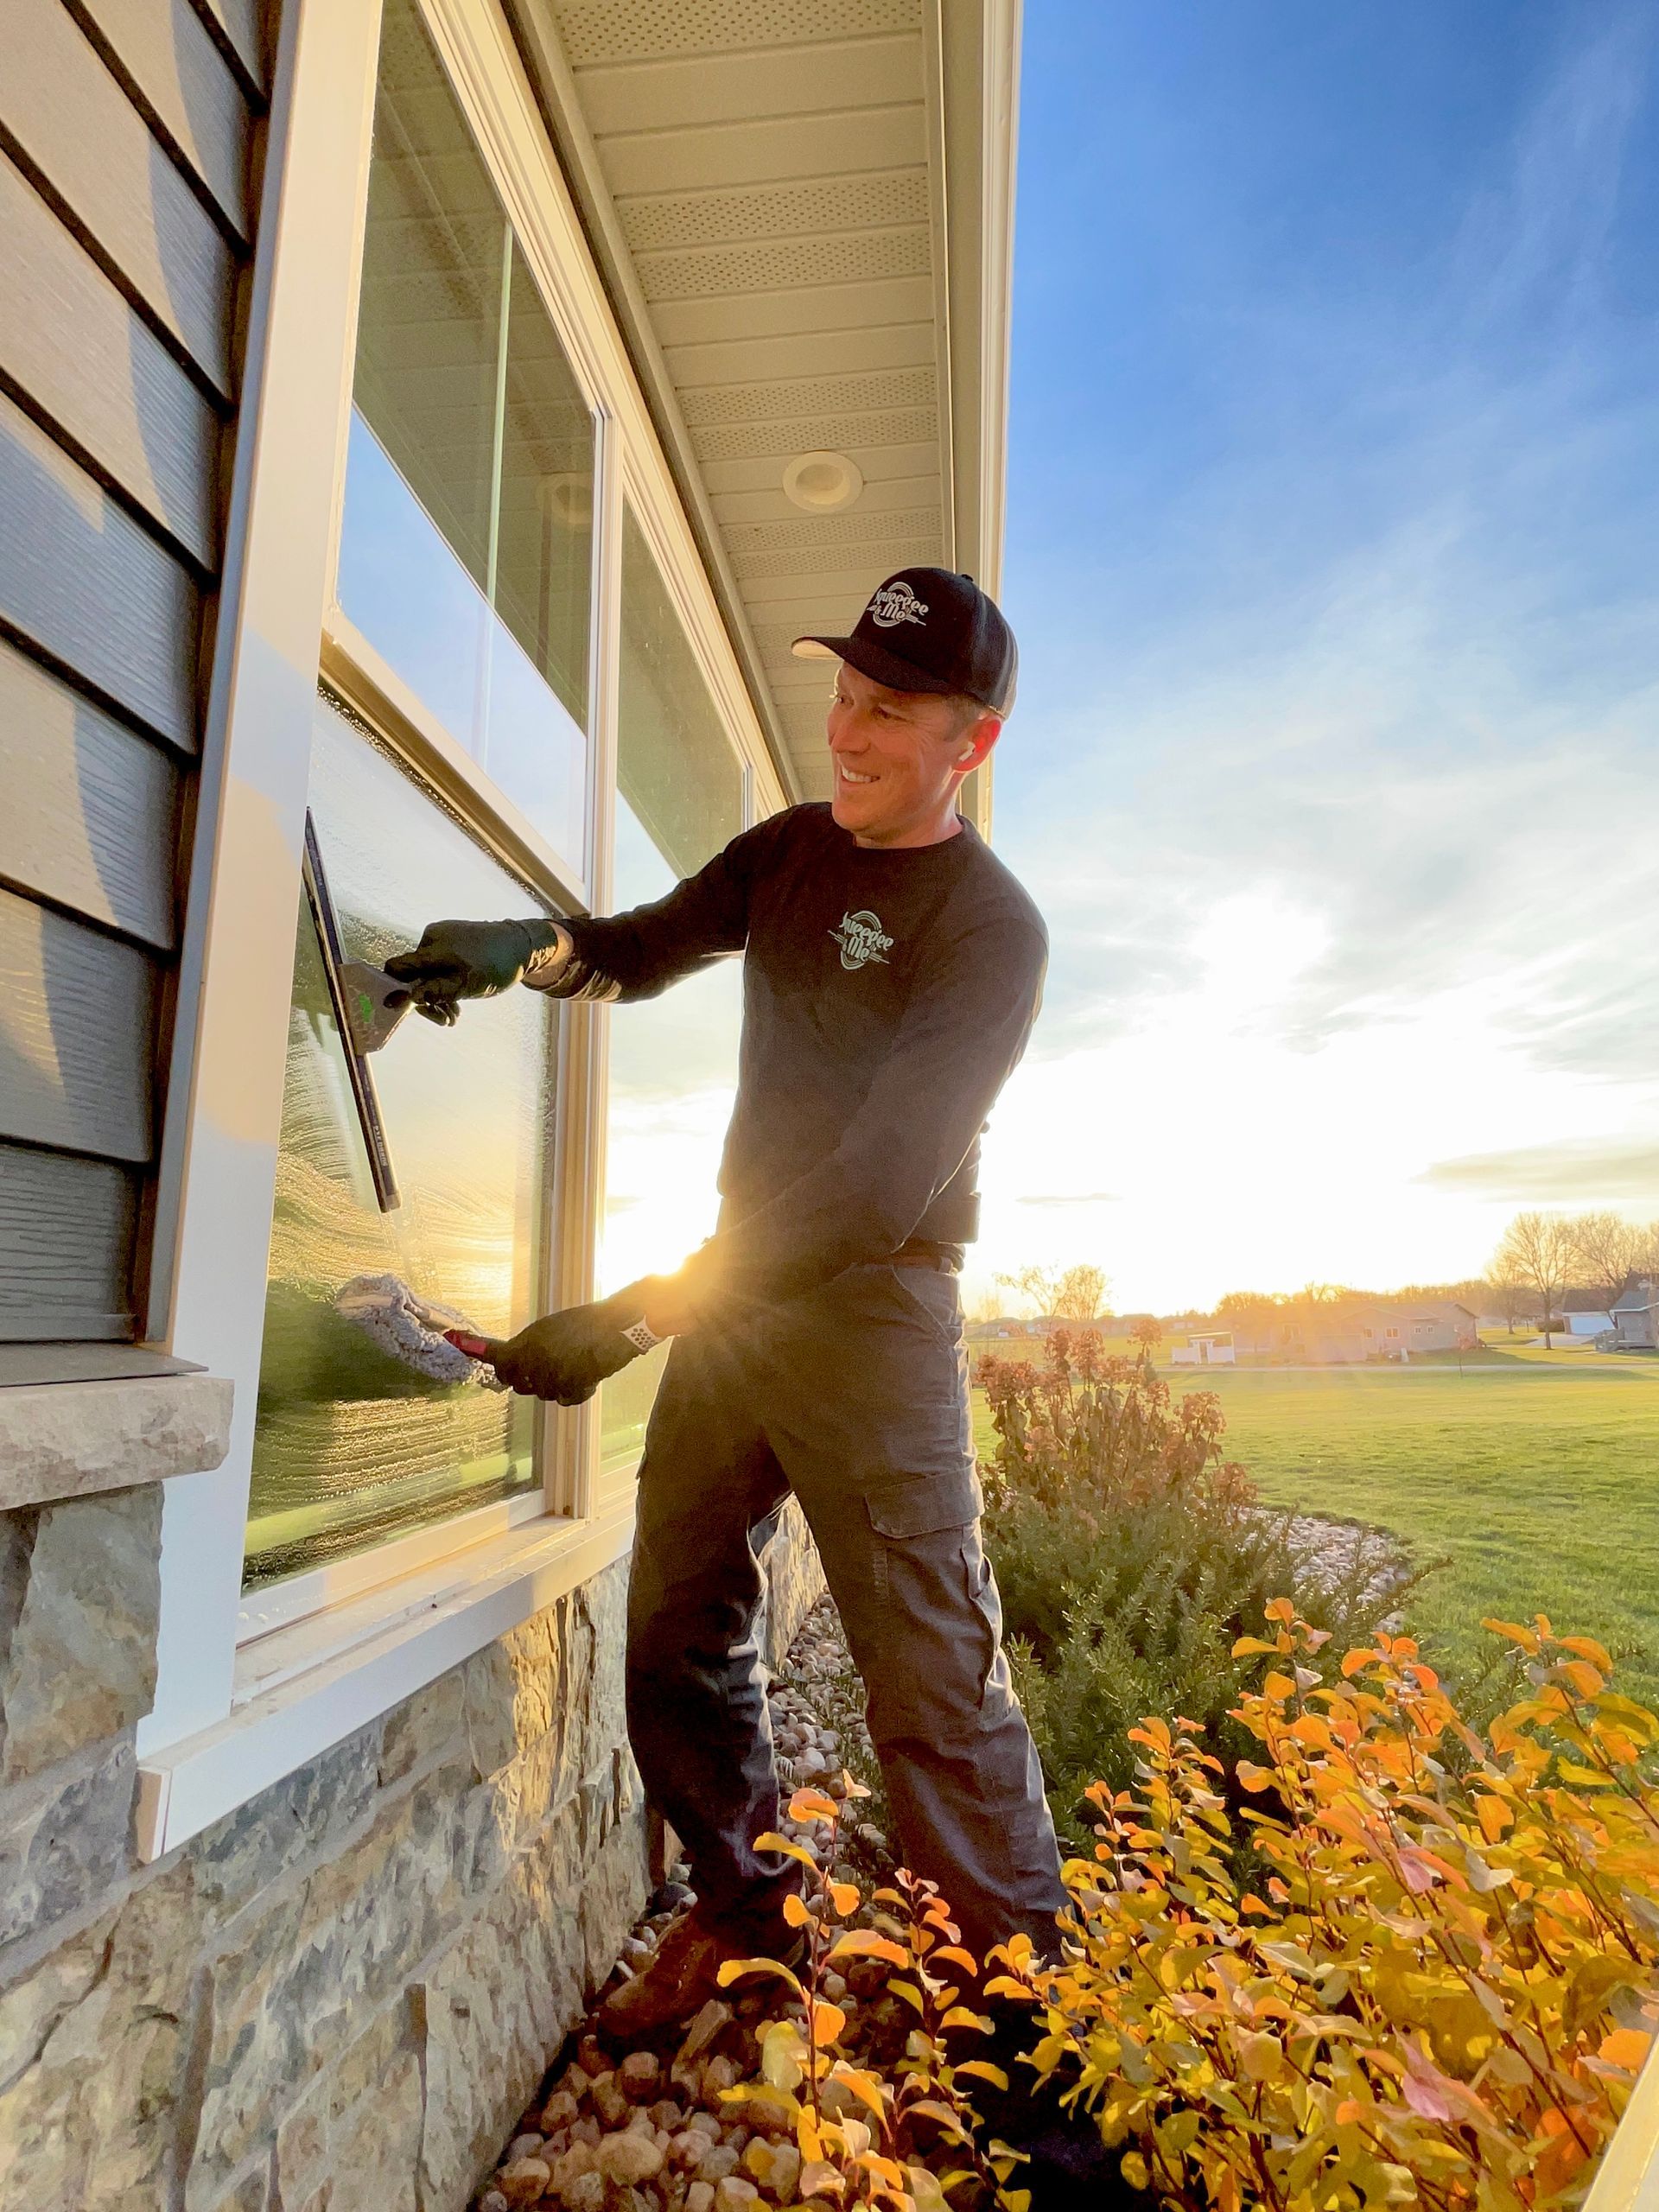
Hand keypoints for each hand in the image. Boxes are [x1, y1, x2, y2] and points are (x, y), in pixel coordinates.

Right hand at [384, 919, 534, 1025]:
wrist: (523, 945)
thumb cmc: (496, 965)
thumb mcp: (465, 985)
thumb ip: (435, 991)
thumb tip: (408, 998)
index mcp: (431, 948)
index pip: (398, 967)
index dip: (397, 989)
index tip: (408, 1009)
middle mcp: (431, 938)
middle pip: (415, 974)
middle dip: (427, 999)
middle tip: (445, 1020)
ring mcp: (442, 937)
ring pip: (430, 972)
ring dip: (439, 995)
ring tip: (454, 1016)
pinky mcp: (453, 940)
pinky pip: (441, 964)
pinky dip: (447, 982)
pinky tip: (457, 1001)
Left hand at [471, 1289, 657, 1404]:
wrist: (616, 1327)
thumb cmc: (582, 1322)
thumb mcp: (547, 1328)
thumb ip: (525, 1346)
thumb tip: (504, 1358)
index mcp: (525, 1348)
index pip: (498, 1363)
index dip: (493, 1364)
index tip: (480, 1357)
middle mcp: (535, 1367)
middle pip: (519, 1384)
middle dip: (526, 1376)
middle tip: (541, 1362)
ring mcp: (554, 1382)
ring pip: (543, 1392)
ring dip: (551, 1382)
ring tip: (569, 1361)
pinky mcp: (573, 1391)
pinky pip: (564, 1398)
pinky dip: (572, 1389)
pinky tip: (583, 1373)